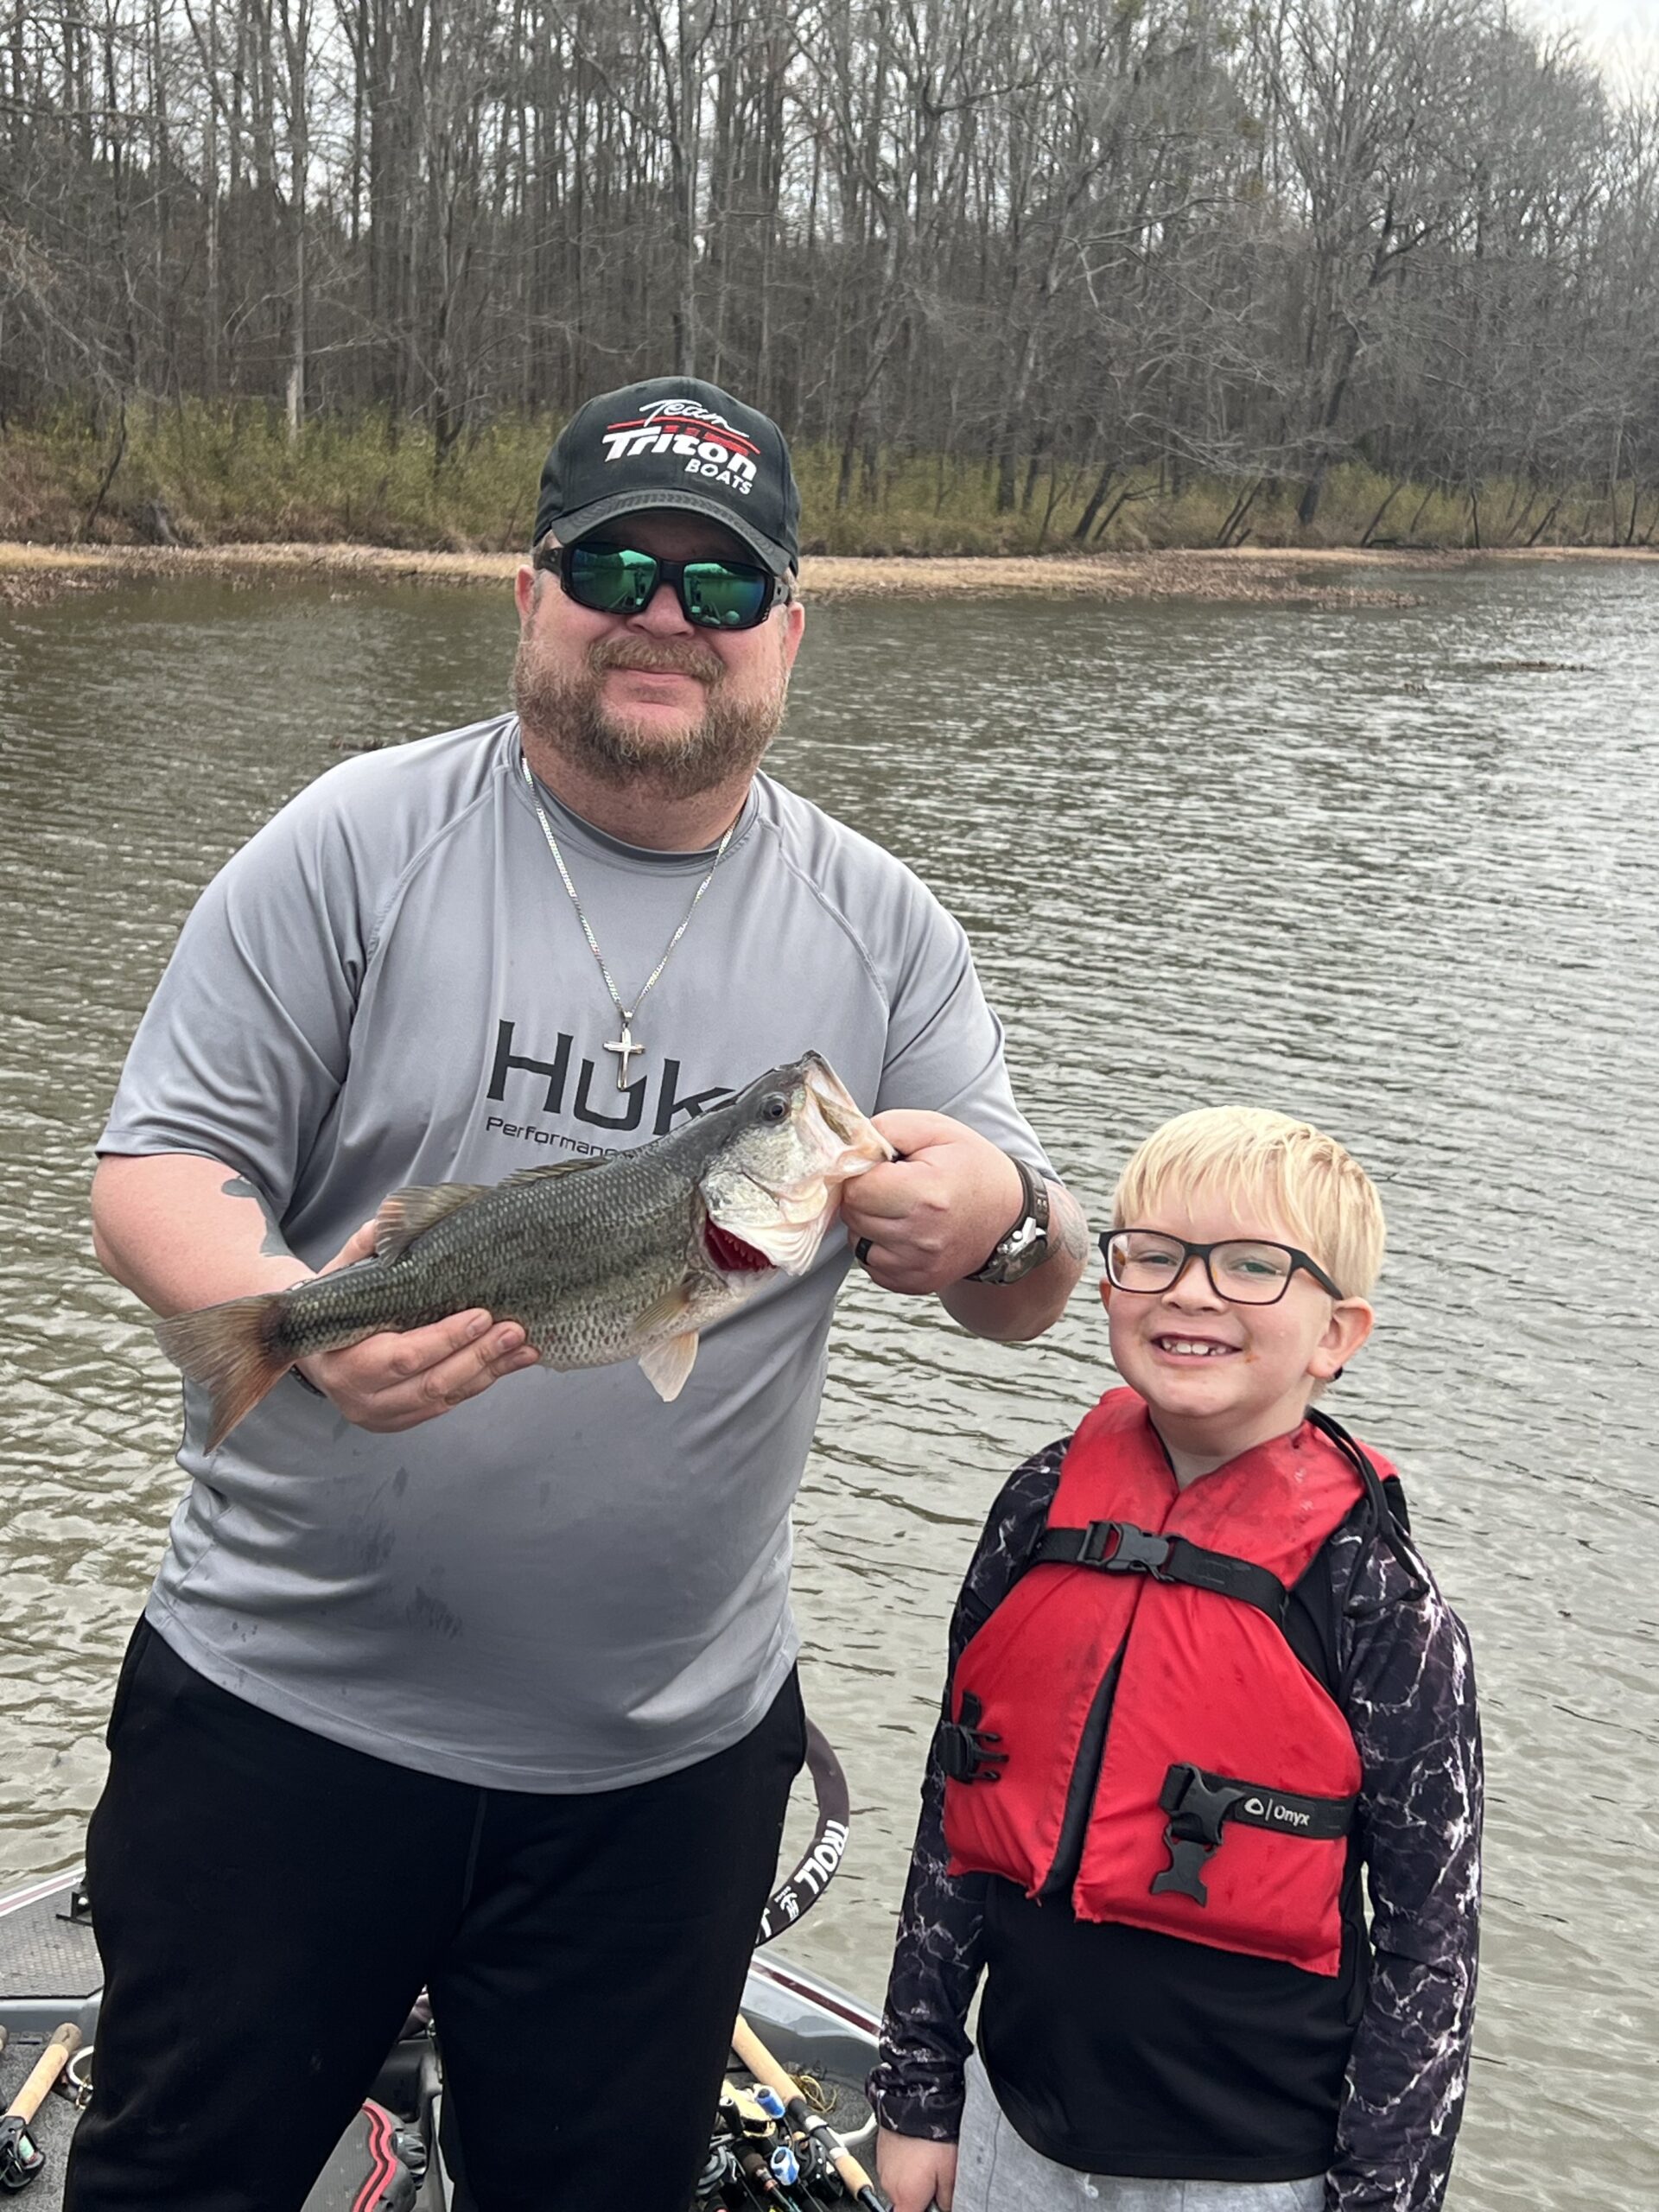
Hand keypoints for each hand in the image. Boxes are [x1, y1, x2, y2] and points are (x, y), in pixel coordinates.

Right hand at [296, 1220, 539, 1431]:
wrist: (313, 1349)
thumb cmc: (331, 1307)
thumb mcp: (339, 1273)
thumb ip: (364, 1246)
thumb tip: (392, 1218)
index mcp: (343, 1362)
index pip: (404, 1356)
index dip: (446, 1339)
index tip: (482, 1315)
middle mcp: (361, 1397)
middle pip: (431, 1383)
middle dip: (478, 1356)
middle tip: (514, 1329)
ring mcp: (383, 1415)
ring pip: (445, 1398)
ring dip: (489, 1372)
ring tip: (524, 1347)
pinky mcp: (402, 1420)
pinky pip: (448, 1404)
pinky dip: (481, 1382)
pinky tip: (510, 1362)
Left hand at [842, 1112, 1024, 1293]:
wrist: (1008, 1217)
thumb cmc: (971, 1166)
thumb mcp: (936, 1129)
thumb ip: (887, 1129)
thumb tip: (849, 1146)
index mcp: (927, 1194)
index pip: (856, 1188)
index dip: (862, 1172)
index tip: (883, 1166)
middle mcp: (921, 1237)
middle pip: (853, 1214)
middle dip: (863, 1195)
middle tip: (893, 1185)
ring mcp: (918, 1266)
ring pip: (857, 1240)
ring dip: (868, 1222)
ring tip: (900, 1207)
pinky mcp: (915, 1283)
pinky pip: (870, 1264)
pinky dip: (879, 1246)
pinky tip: (904, 1230)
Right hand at [877, 2127, 956, 2211]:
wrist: (915, 2101)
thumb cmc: (932, 2136)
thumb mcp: (951, 2172)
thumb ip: (948, 2198)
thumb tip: (947, 2207)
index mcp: (906, 2196)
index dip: (923, 2211)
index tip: (931, 2204)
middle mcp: (889, 2184)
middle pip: (905, 2202)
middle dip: (921, 2195)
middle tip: (936, 2178)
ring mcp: (883, 2166)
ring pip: (899, 2183)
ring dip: (913, 2178)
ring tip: (929, 2158)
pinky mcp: (882, 2150)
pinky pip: (894, 2166)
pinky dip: (906, 2163)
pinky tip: (919, 2149)